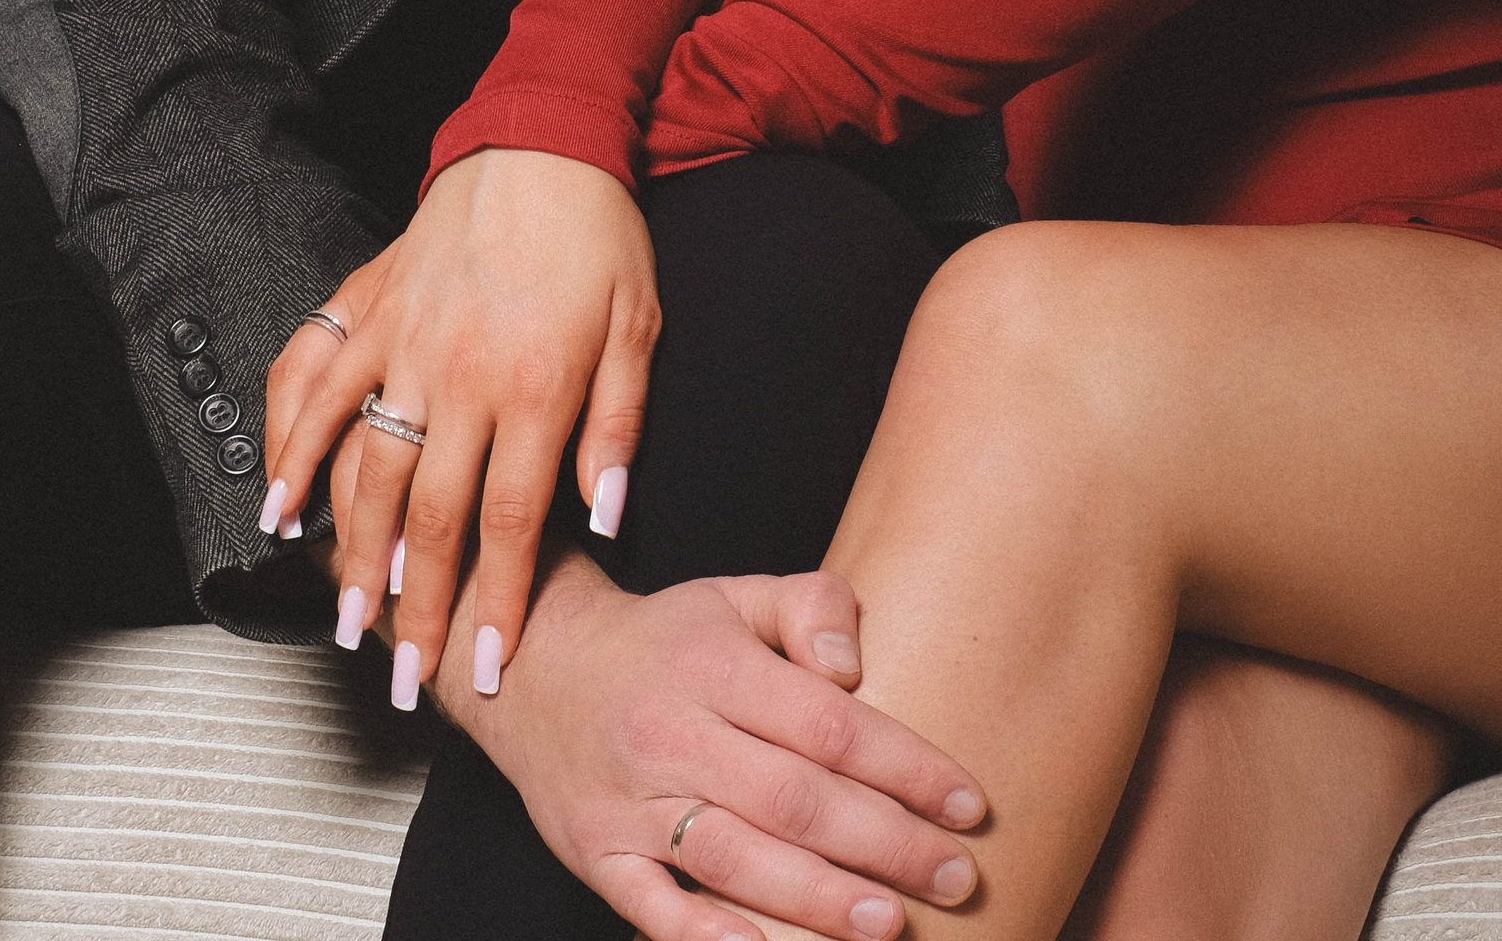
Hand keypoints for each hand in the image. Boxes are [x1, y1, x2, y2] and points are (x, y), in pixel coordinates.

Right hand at [262, 148, 659, 688]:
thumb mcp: (639, 327)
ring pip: (364, 466)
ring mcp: (403, 340)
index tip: (485, 665)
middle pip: (430, 515)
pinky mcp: (365, 307)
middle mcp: (460, 371)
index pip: (512, 520)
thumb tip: (604, 515)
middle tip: (404, 676)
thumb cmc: (596, 234)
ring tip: (346, 622)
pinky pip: (314, 386)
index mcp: (535, 383)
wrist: (540, 141)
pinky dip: (290, 447)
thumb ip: (618, 426)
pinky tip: (279, 503)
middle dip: (417, 608)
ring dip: (350, 553)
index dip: (498, 601)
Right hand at [463, 551, 985, 940]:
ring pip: (735, 858)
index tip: (967, 804)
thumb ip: (811, 606)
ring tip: (892, 924)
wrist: (533, 668)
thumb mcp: (735, 595)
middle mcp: (672, 732)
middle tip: (956, 877)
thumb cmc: (663, 639)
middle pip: (794, 798)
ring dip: (819, 900)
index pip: (827, 722)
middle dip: (885, 844)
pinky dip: (709, 937)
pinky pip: (654, 907)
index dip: (905, 765)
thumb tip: (855, 666)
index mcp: (715, 664)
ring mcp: (630, 800)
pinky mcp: (596, 853)